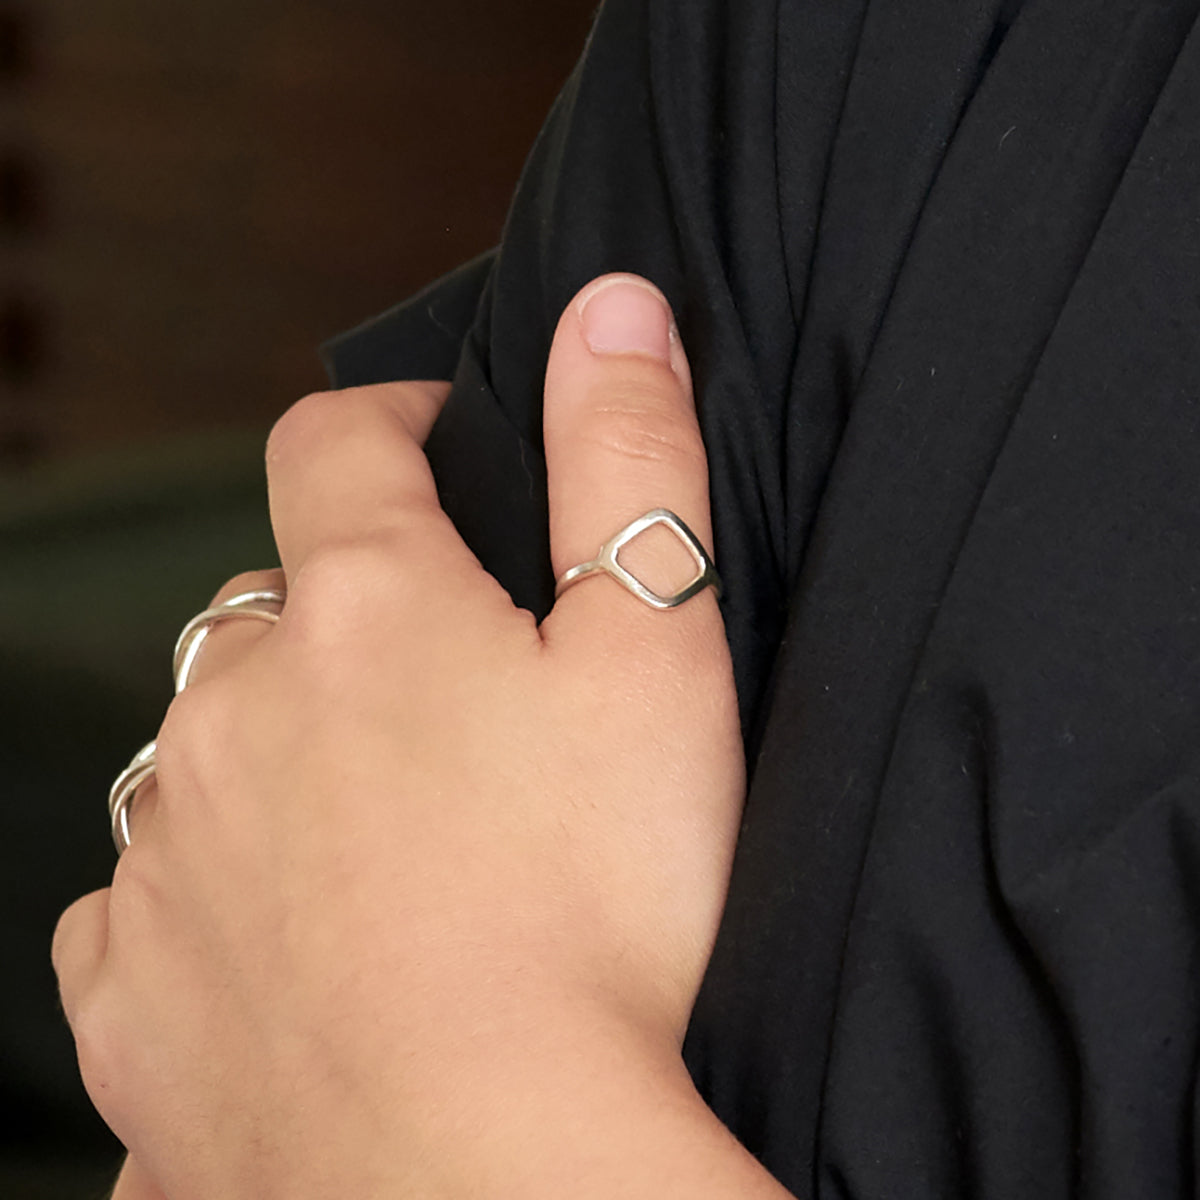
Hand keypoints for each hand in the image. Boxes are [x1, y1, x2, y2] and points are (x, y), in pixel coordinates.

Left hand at [52, 275, 744, 1198]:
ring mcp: (166, 856)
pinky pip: (146, 907)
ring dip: (277, 760)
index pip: (335, 443)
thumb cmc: (600, 911)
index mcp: (360, 613)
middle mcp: (229, 711)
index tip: (431, 433)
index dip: (387, 417)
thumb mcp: (655, 658)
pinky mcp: (134, 995)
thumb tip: (615, 304)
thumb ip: (630, 460)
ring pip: (204, 756)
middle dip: (346, 619)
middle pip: (269, 610)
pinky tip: (293, 946)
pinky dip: (211, 900)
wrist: (492, 1175)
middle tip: (447, 695)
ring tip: (383, 836)